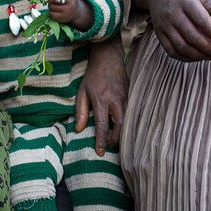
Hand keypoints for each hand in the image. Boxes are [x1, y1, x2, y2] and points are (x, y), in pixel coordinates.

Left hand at [46, 0, 88, 30]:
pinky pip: (51, 14)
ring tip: (55, 5)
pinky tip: (55, 10)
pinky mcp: (61, 19)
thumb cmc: (70, 1)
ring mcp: (66, 13)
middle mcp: (70, 6)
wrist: (76, 12)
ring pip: (51, 6)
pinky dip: (51, 11)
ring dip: (51, 5)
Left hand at [75, 40, 125, 155]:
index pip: (102, 125)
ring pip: (127, 120)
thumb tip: (79, 129)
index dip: (101, 140)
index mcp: (101, 100)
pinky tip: (123, 129)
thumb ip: (80, 111)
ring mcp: (126, 97)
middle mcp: (115, 100)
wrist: (109, 58)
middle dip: (115, 139)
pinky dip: (127, 123)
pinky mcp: (131, 95)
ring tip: (116, 141)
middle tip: (109, 147)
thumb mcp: (82, 92)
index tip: (99, 152)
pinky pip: (131, 113)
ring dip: (123, 133)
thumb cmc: (93, 76)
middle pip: (119, 125)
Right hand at [137, 0, 210, 61]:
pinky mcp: (159, 33)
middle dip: (210, 49)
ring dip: (200, 56)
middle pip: (192, 36)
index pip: (201, 20)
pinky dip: (186, 58)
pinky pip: (171, 51)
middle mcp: (172, 14)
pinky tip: (199, 57)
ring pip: (182, 47)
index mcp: (184, 0)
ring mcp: (164, 25)